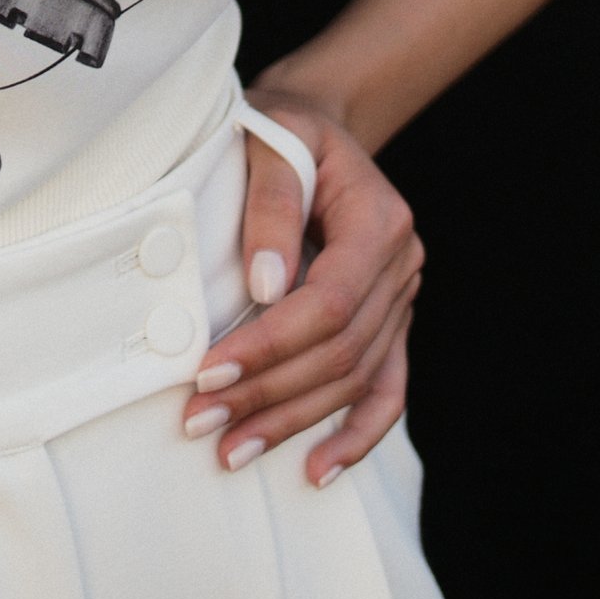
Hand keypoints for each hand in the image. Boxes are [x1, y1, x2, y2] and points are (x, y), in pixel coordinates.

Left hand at [183, 86, 423, 485]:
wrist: (315, 127)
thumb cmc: (282, 130)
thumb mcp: (270, 136)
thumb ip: (271, 204)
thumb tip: (266, 287)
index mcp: (379, 219)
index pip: (329, 302)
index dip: (270, 344)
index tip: (207, 371)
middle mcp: (401, 265)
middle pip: (340, 351)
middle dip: (267, 392)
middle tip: (198, 420)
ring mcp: (401, 300)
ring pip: (355, 380)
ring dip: (292, 421)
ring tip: (230, 449)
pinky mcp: (390, 324)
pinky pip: (386, 391)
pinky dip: (356, 436)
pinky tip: (316, 471)